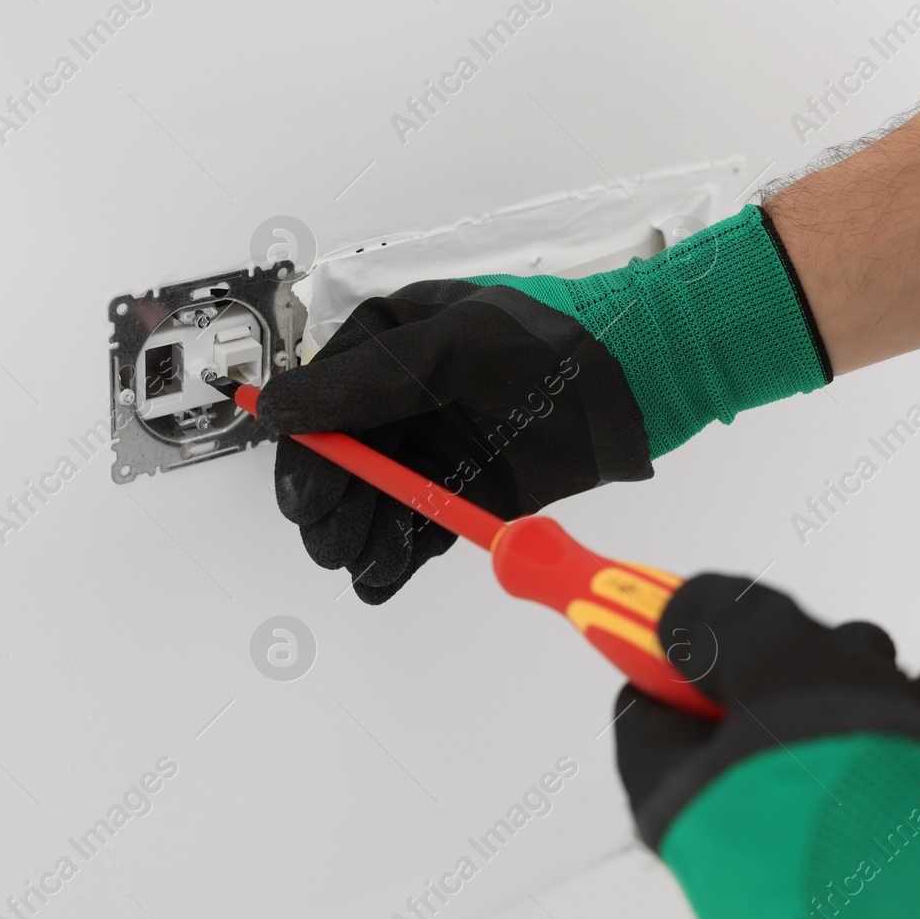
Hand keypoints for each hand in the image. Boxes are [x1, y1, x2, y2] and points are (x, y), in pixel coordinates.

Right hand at [256, 279, 651, 602]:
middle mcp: (401, 403)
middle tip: (337, 544)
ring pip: (374, 507)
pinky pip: (416, 533)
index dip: (308, 458)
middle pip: (341, 468)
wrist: (634, 385)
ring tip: (374, 561)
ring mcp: (433, 450)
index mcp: (386, 349)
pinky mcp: (465, 494)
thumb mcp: (454, 346)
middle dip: (334, 510)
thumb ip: (369, 379)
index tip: (308, 499)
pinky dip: (398, 559)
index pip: (320, 409)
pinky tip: (387, 576)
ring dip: (364, 539)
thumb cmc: (553, 342)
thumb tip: (285, 406)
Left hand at [615, 574, 919, 848]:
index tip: (733, 610)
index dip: (681, 646)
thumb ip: (727, 622)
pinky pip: (918, 815)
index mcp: (682, 798)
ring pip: (860, 756)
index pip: (649, 709)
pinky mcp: (897, 896)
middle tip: (873, 652)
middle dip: (839, 665)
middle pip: (767, 721)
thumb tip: (679, 612)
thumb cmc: (854, 775)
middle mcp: (739, 846)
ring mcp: (818, 874)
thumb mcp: (776, 659)